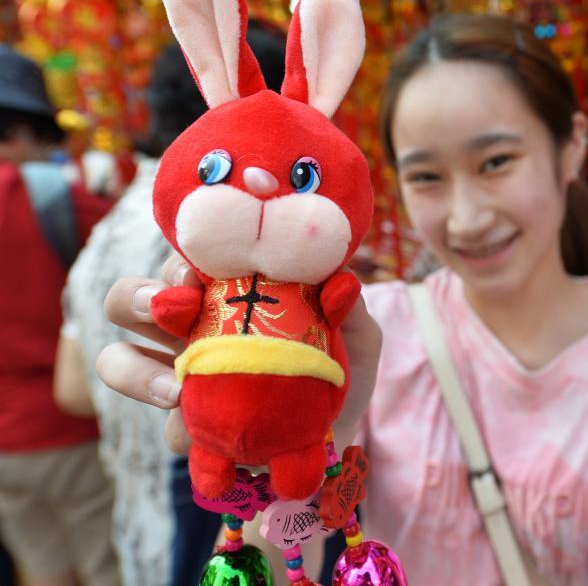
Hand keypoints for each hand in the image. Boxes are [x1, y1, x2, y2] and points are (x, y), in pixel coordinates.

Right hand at [96, 253, 382, 453]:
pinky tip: (205, 433)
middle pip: (128, 298)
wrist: (339, 440)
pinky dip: (182, 430)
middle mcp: (190, 327)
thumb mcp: (359, 336)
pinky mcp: (187, 428)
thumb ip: (349, 308)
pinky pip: (166, 428)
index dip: (180, 259)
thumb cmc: (341, 371)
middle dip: (134, 298)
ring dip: (135, 371)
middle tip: (166, 308)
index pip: (188, 260)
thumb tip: (340, 283)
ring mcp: (179, 377)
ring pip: (117, 361)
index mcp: (226, 291)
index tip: (196, 271)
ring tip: (176, 388)